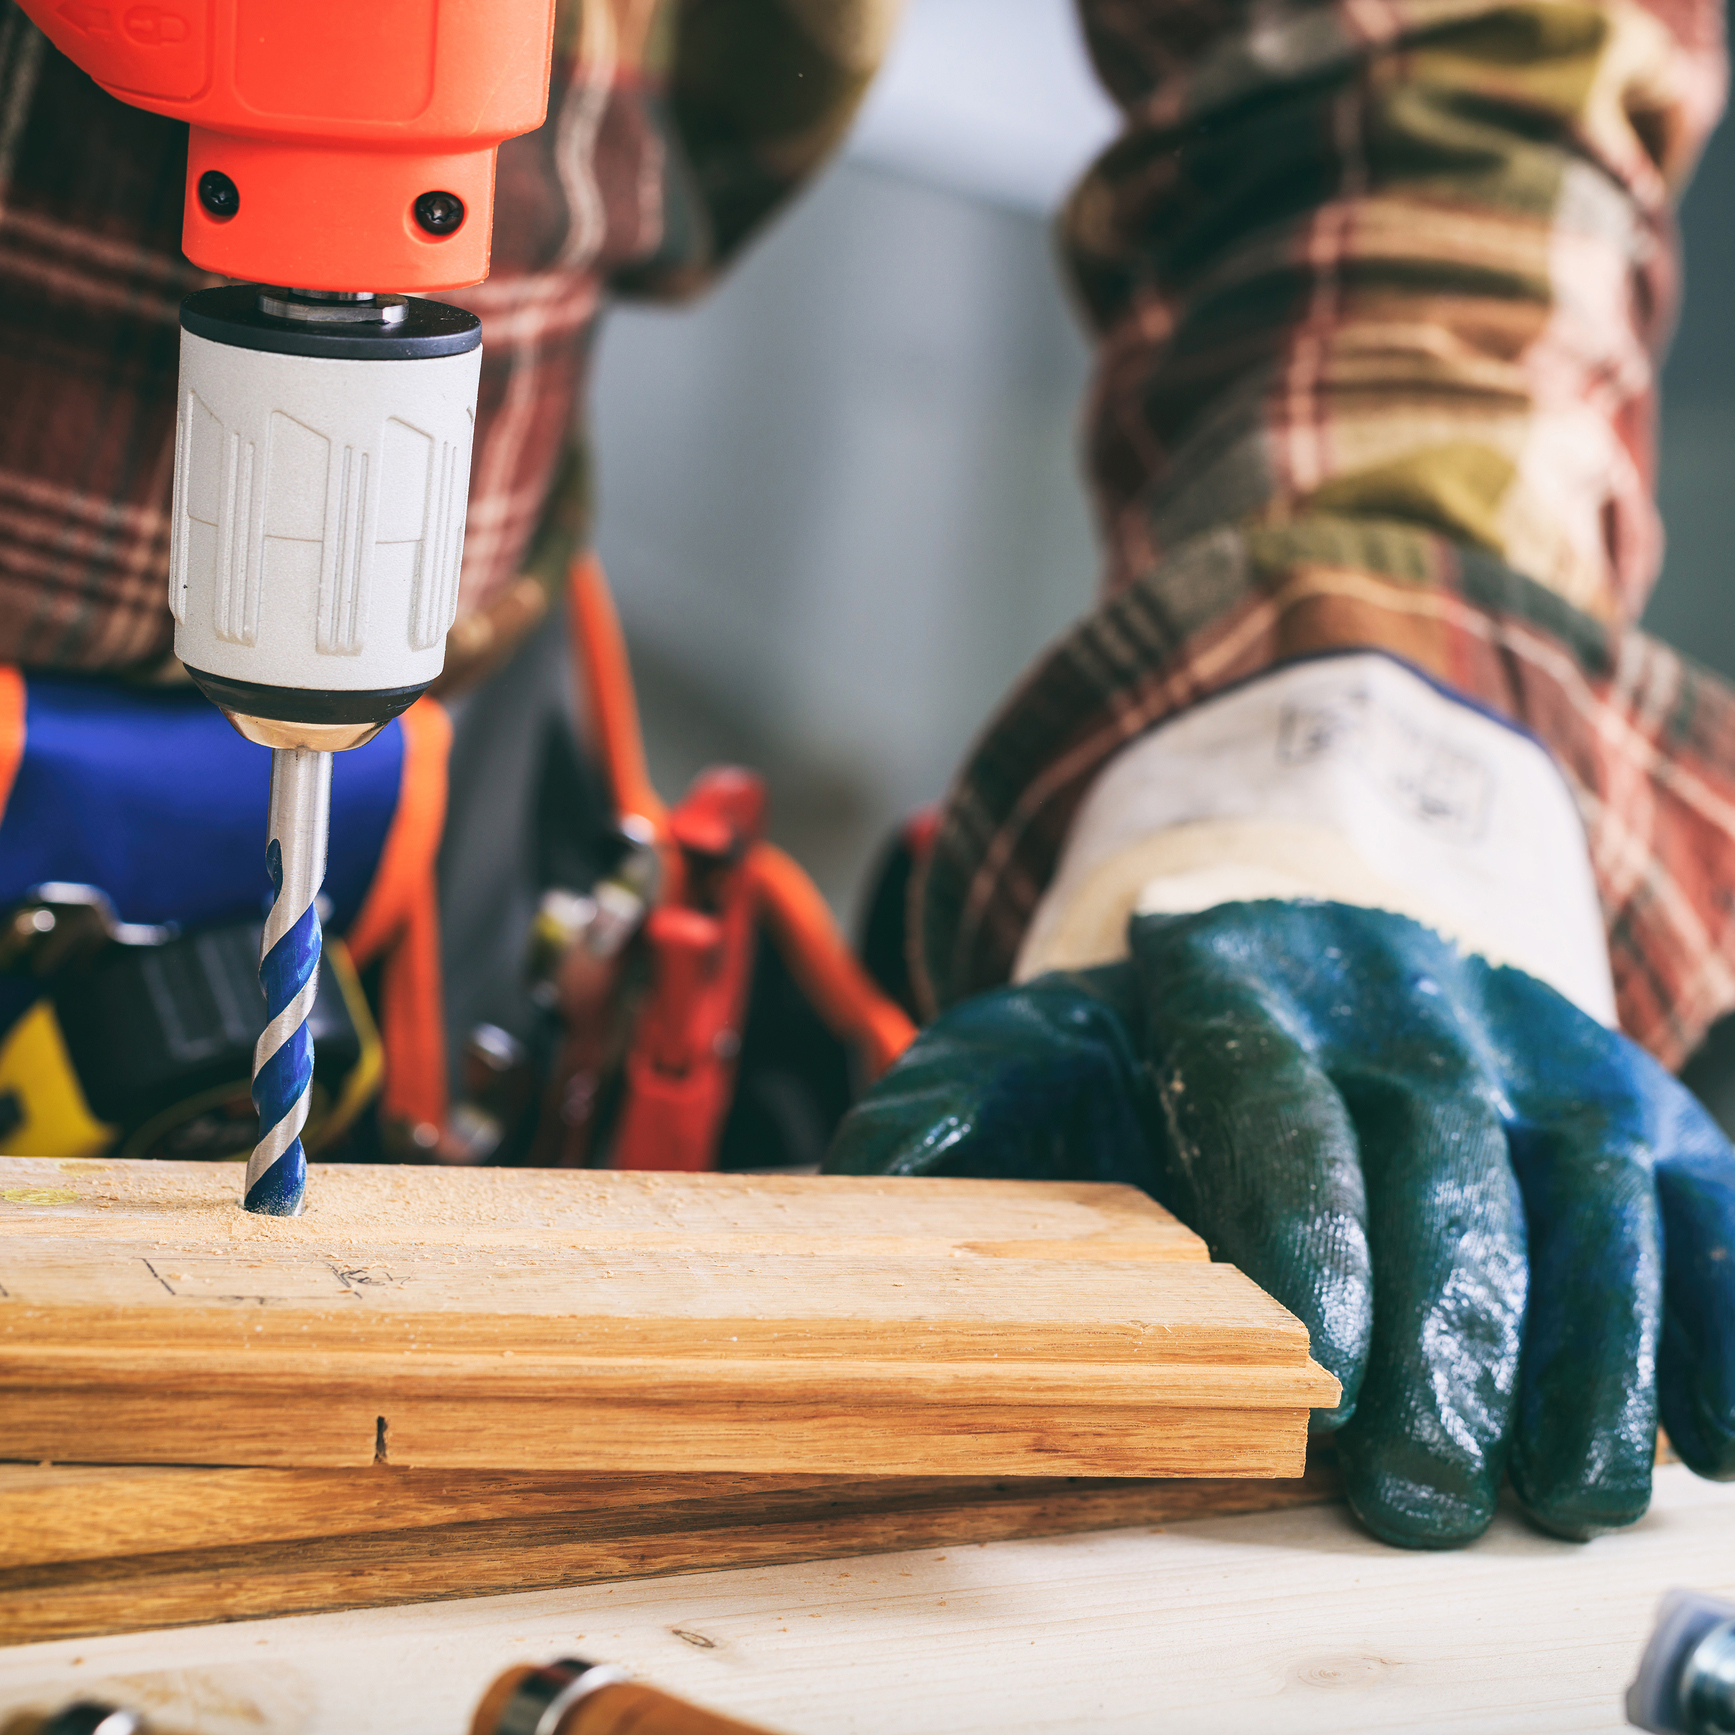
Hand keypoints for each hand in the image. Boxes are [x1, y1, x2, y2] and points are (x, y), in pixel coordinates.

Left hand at [827, 900, 1734, 1546]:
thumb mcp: (1035, 1033)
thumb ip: (945, 1106)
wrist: (1318, 912)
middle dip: (1448, 1341)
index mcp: (1249, 989)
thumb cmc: (1162, 1024)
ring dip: (1592, 1356)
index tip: (1315, 1372)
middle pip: (1449, 1171)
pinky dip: (1724, 1316)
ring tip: (1560, 1497)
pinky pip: (1708, 1201)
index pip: (1284, 1113)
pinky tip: (1715, 1440)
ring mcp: (1537, 1046)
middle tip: (1423, 1494)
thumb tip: (859, 1192)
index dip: (1310, 1238)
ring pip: (1593, 1198)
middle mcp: (1410, 1007)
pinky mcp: (1632, 1098)